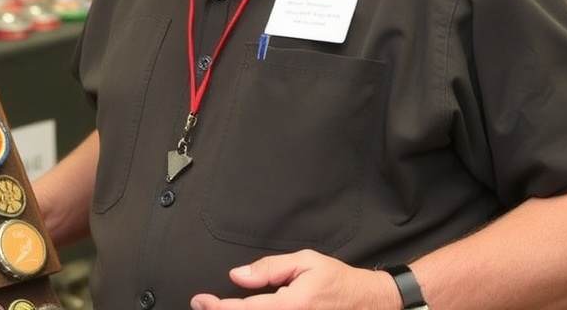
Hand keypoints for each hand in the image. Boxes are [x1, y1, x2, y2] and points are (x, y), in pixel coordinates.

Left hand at [189, 249, 398, 309]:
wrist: (367, 301)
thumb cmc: (337, 279)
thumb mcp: (305, 262)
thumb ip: (269, 269)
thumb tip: (238, 276)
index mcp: (291, 304)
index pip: (246, 309)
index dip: (218, 307)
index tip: (200, 300)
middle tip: (204, 305)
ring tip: (219, 308)